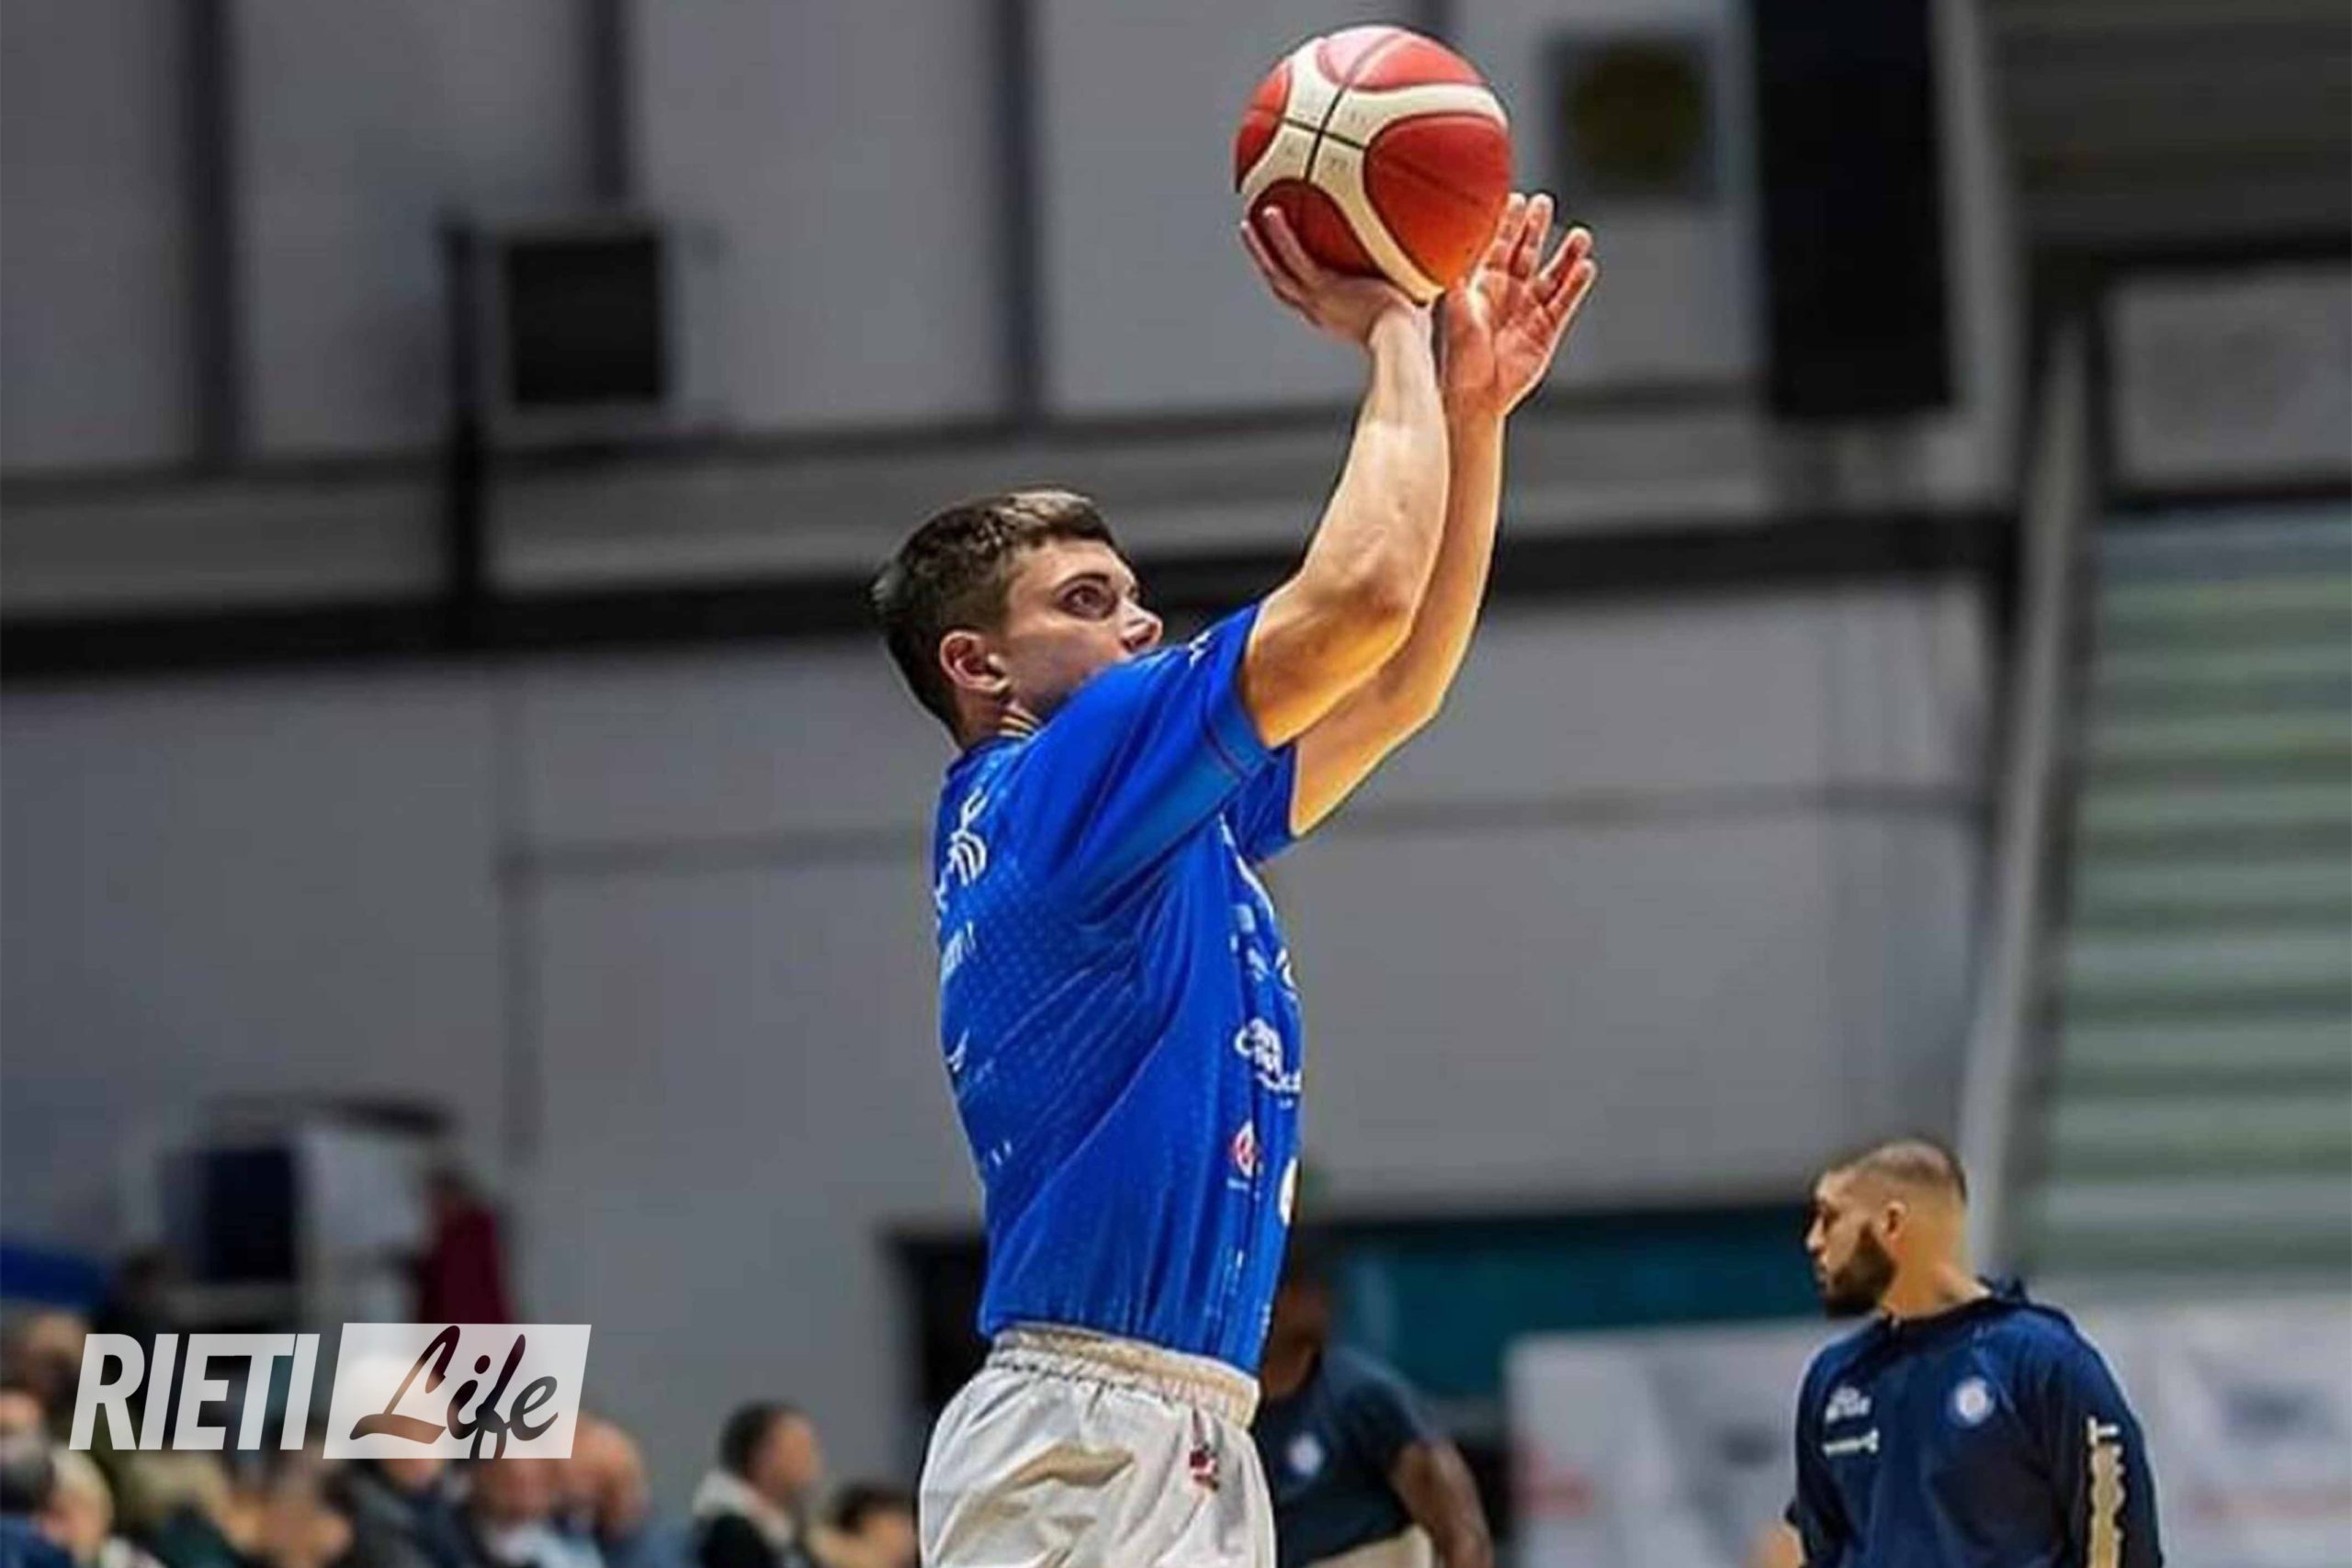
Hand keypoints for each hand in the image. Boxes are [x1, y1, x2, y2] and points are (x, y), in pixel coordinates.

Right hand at [1241, 206, 1426, 348]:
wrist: (1401, 338)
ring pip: (1278, 270)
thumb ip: (1422, 272)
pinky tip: (1269, 211)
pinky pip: (1293, 257)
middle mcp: (1321, 309)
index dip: (1300, 278)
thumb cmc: (1414, 331)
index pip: (1312, 294)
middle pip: (1284, 283)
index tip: (1297, 259)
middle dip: (1269, 261)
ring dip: (1262, 247)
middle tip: (1259, 238)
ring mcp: (1317, 300)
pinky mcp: (1320, 289)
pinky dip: (1279, 236)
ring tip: (1249, 220)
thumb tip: (1451, 252)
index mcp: (1337, 314)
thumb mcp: (1416, 295)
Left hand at [1439, 193, 1597, 421]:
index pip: (1499, 246)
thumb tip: (1441, 248)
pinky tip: (1586, 267)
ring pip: (1552, 275)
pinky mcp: (1547, 331)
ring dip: (1566, 256)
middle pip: (1527, 253)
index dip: (1508, 224)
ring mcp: (1529, 311)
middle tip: (1545, 203)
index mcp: (1484, 287)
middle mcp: (1509, 295)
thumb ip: (1454, 278)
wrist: (1477, 395)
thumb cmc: (1460, 357)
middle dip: (1536, 228)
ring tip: (1580, 236)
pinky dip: (1575, 286)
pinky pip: (1565, 303)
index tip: (1517, 198)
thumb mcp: (1454, 311)